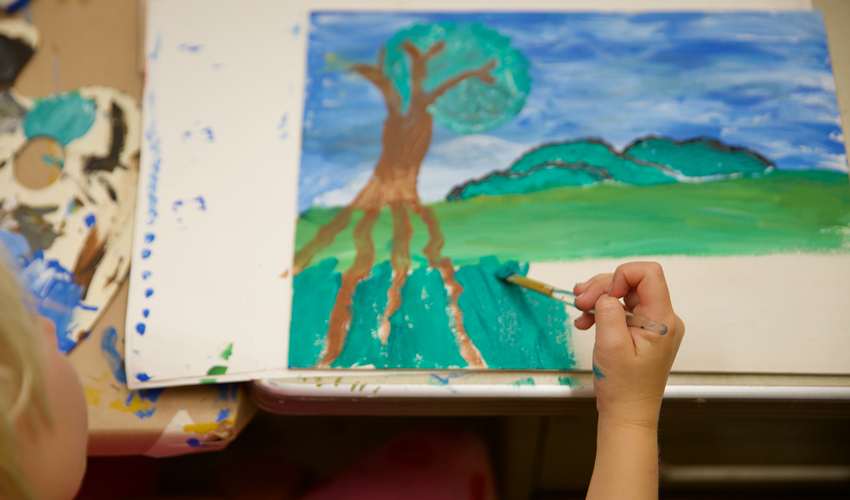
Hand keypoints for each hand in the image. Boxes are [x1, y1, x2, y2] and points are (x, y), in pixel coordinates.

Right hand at [573, 262, 683, 427]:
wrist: (627, 413)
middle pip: (632, 281)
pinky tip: (585, 320)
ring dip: (598, 297)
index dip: (621, 276)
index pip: (649, 273)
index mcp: (662, 320)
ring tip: (579, 310)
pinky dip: (601, 310)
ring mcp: (652, 324)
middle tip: (580, 303)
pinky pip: (621, 308)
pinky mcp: (642, 330)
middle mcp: (662, 318)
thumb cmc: (623, 387)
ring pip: (624, 292)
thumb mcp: (611, 346)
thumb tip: (605, 294)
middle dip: (603, 287)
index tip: (602, 296)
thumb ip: (609, 312)